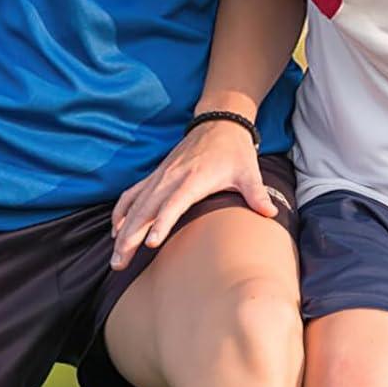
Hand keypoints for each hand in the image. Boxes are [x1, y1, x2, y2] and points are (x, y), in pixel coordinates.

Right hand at [110, 121, 277, 269]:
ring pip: (134, 205)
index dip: (162, 222)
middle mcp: (171, 177)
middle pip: (146, 209)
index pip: (174, 203)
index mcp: (194, 179)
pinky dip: (121, 212)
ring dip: (122, 231)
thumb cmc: (234, 152)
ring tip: (116, 257)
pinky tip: (117, 230)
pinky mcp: (155, 175)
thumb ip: (257, 193)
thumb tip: (271, 213)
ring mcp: (160, 176)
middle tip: (120, 263)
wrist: (218, 123)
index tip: (151, 243)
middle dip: (130, 237)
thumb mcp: (248, 172)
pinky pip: (132, 194)